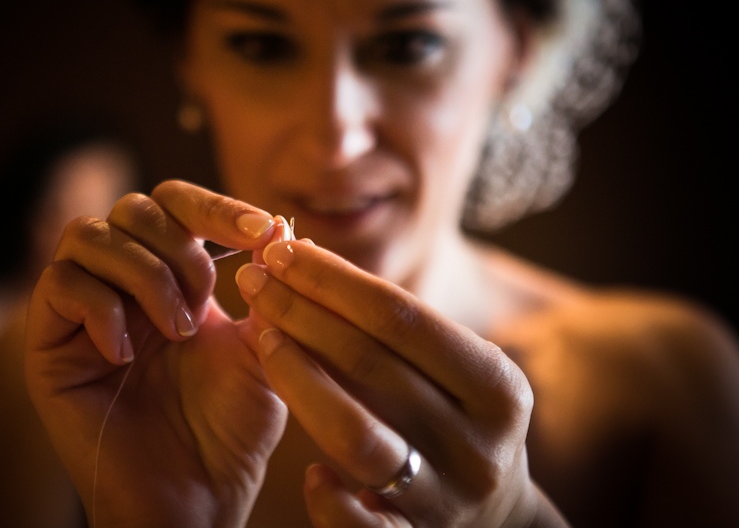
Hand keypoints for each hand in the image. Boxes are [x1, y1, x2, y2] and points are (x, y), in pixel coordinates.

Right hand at [24, 180, 289, 526]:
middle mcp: (124, 284)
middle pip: (132, 206)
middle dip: (178, 246)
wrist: (194, 498)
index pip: (180, 205)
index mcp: (174, 278)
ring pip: (88, 234)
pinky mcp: (48, 345)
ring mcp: (82, 311)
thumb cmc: (231, 431)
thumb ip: (270, 288)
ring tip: (174, 331)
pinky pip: (57, 284)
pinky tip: (127, 354)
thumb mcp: (263, 350)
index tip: (263, 230)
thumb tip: (284, 224)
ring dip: (142, 275)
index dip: (217, 207)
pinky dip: (100, 307)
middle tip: (203, 302)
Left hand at [235, 239, 567, 526]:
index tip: (281, 250)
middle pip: (371, 364)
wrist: (498, 518)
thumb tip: (299, 252)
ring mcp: (447, 498)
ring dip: (299, 381)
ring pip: (357, 437)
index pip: (401, 317)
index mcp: (497, 386)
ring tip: (260, 339)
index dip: (333, 280)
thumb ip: (389, 322)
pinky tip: (309, 471)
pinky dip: (329, 497)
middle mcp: (479, 443)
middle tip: (252, 280)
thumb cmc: (455, 416)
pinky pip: (359, 525)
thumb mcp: (451, 369)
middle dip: (301, 313)